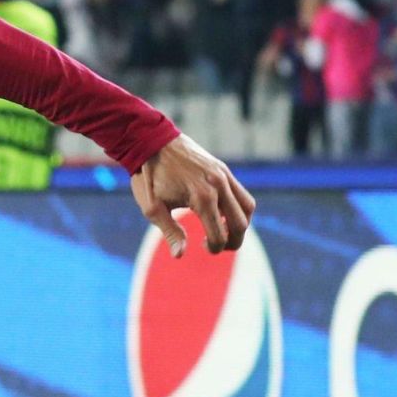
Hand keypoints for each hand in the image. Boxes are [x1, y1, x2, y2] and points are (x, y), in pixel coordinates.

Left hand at [130, 135, 255, 257]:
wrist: (150, 141)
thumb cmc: (148, 177)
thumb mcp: (152, 208)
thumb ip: (170, 232)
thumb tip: (180, 255)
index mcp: (202, 198)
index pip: (219, 234)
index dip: (214, 248)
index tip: (201, 247)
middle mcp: (218, 186)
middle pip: (241, 224)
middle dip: (232, 241)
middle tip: (214, 246)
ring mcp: (224, 175)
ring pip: (247, 207)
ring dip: (239, 224)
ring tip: (222, 231)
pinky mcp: (223, 169)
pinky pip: (241, 193)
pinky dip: (238, 207)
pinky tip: (220, 213)